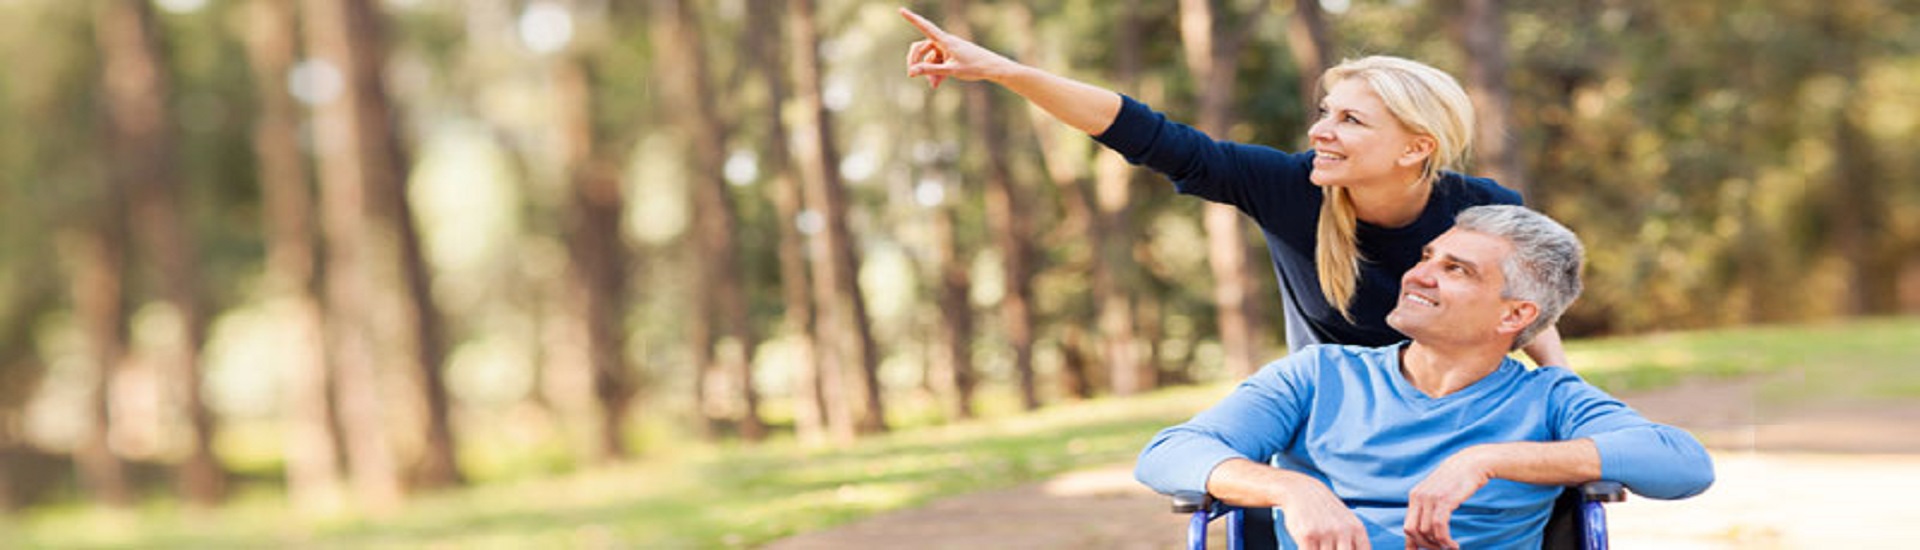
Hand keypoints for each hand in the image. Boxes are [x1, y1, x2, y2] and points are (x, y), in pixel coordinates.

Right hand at [898, 7, 1018, 88]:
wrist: (992, 68)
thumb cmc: (974, 67)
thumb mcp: (951, 70)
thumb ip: (930, 70)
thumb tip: (912, 71)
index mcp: (945, 41)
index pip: (925, 27)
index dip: (912, 19)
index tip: (900, 10)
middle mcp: (945, 42)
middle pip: (921, 47)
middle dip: (917, 61)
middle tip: (912, 74)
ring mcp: (947, 48)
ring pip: (930, 58)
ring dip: (928, 71)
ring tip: (934, 85)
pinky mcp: (951, 55)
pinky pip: (937, 62)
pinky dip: (936, 72)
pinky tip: (937, 84)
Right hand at [1275, 477, 1371, 549]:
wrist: (1301, 490)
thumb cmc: (1325, 509)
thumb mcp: (1347, 521)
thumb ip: (1354, 540)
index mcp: (1357, 528)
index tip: (1341, 547)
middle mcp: (1343, 530)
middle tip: (1330, 545)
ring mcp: (1324, 532)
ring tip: (1319, 543)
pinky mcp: (1307, 535)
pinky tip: (1308, 544)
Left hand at [1403, 450, 1492, 549]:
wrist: (1472, 463)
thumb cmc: (1457, 480)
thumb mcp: (1437, 493)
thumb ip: (1428, 508)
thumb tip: (1424, 527)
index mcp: (1415, 496)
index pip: (1407, 526)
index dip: (1412, 543)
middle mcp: (1419, 497)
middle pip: (1412, 531)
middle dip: (1426, 545)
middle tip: (1440, 549)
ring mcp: (1430, 498)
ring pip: (1426, 531)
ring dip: (1438, 545)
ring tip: (1450, 547)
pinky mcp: (1444, 500)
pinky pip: (1439, 526)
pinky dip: (1445, 540)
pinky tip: (1453, 545)